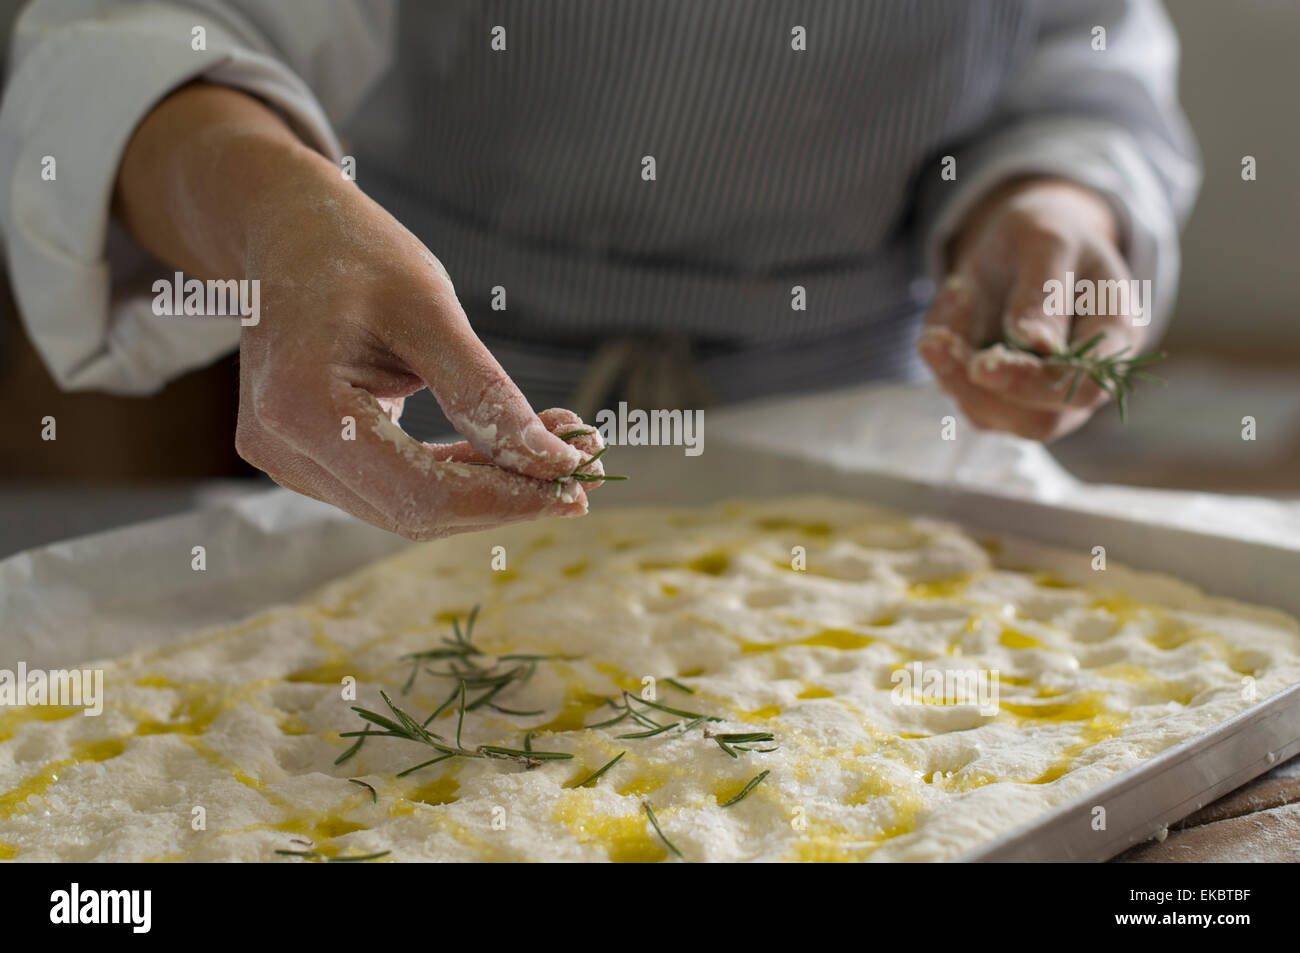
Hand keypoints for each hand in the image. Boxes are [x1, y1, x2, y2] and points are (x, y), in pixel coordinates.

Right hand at [116, 84, 600, 539]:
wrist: (282, 228)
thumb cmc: (351, 250)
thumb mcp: (428, 307)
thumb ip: (484, 393)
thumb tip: (552, 460)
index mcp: (301, 408)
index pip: (421, 495)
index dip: (506, 500)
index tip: (577, 489)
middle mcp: (284, 449)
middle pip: (416, 512)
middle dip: (507, 495)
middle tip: (585, 462)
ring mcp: (290, 459)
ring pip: (409, 505)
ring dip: (489, 485)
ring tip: (558, 446)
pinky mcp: (309, 457)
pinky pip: (395, 484)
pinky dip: (456, 471)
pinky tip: (507, 448)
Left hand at [918, 177, 1144, 441]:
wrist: (1022, 240)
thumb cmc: (1048, 234)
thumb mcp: (1048, 241)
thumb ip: (1045, 290)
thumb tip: (1035, 343)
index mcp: (1116, 338)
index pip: (1087, 387)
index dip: (1036, 385)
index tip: (983, 364)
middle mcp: (1080, 377)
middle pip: (1041, 421)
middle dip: (984, 390)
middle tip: (938, 342)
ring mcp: (1036, 392)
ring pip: (991, 415)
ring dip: (950, 370)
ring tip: (946, 305)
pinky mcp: (993, 391)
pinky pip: (958, 389)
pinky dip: (940, 352)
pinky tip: (952, 297)